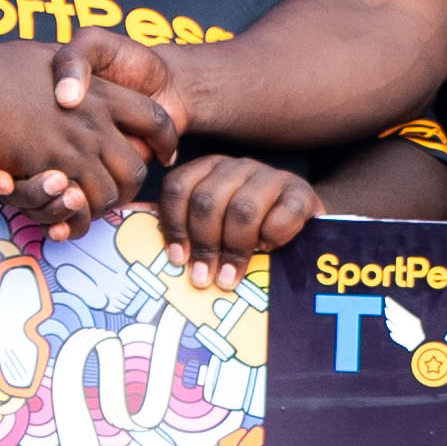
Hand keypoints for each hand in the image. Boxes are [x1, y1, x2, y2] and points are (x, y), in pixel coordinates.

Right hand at [0, 43, 164, 228]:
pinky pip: (77, 205)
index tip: (163, 154)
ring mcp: (74, 147)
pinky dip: (74, 217)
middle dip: (130, 188)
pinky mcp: (50, 168)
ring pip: (110, 193)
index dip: (166, 140)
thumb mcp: (51, 58)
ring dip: (99, 208)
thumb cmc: (0, 67)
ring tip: (85, 208)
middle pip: (136, 168)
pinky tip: (65, 216)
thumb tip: (75, 75)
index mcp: (101, 91)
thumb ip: (73, 71)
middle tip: (115, 194)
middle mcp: (95, 121)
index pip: (156, 119)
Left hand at [156, 155, 317, 267]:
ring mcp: (271, 176)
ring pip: (241, 209)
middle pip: (207, 200)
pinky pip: (279, 216)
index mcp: (209, 170)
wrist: (308, 230)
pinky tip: (268, 250)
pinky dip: (271, 238)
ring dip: (234, 249)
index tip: (177, 260)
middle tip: (203, 279)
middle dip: (203, 245)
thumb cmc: (253, 235)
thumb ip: (187, 230)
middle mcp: (237, 167)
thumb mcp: (217, 227)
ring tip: (230, 278)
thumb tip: (138, 248)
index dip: (174, 225)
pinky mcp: (301, 193)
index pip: (178, 187)